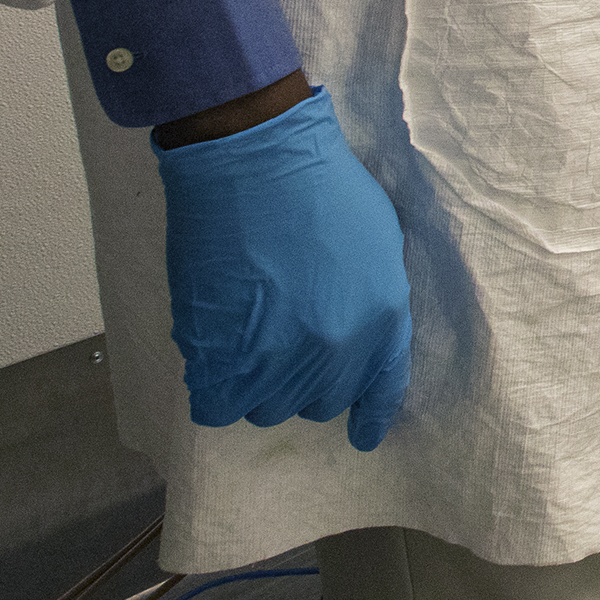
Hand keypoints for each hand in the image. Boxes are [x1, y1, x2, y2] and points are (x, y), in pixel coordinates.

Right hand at [157, 89, 411, 449]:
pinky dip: (216, 385)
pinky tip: (216, 353)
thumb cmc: (322, 186)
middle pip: (318, 402)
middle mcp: (337, 351)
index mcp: (383, 320)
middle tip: (285, 341)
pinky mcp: (220, 358)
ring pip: (266, 407)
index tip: (363, 436)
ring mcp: (277, 360)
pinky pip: (218, 404)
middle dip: (304, 379)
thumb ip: (374, 297)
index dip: (369, 417)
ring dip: (258, 382)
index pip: (381, 391)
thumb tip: (357, 329)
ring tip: (249, 337)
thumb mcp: (379, 242)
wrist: (255, 163)